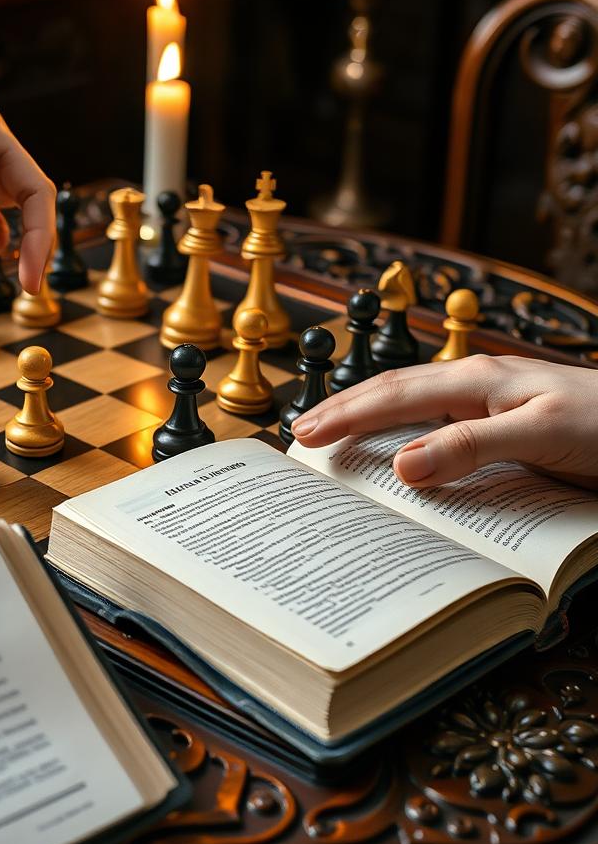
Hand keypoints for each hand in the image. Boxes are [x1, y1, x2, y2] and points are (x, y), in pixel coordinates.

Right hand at [291, 355, 597, 490]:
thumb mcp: (543, 435)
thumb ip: (472, 445)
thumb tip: (402, 464)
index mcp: (477, 380)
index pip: (393, 395)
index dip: (346, 415)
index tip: (305, 435)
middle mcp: (476, 384)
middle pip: (392, 390)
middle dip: (343, 409)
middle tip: (301, 434)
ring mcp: (489, 400)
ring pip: (411, 402)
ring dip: (368, 416)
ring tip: (334, 434)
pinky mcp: (504, 421)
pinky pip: (437, 421)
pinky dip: (403, 432)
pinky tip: (397, 447)